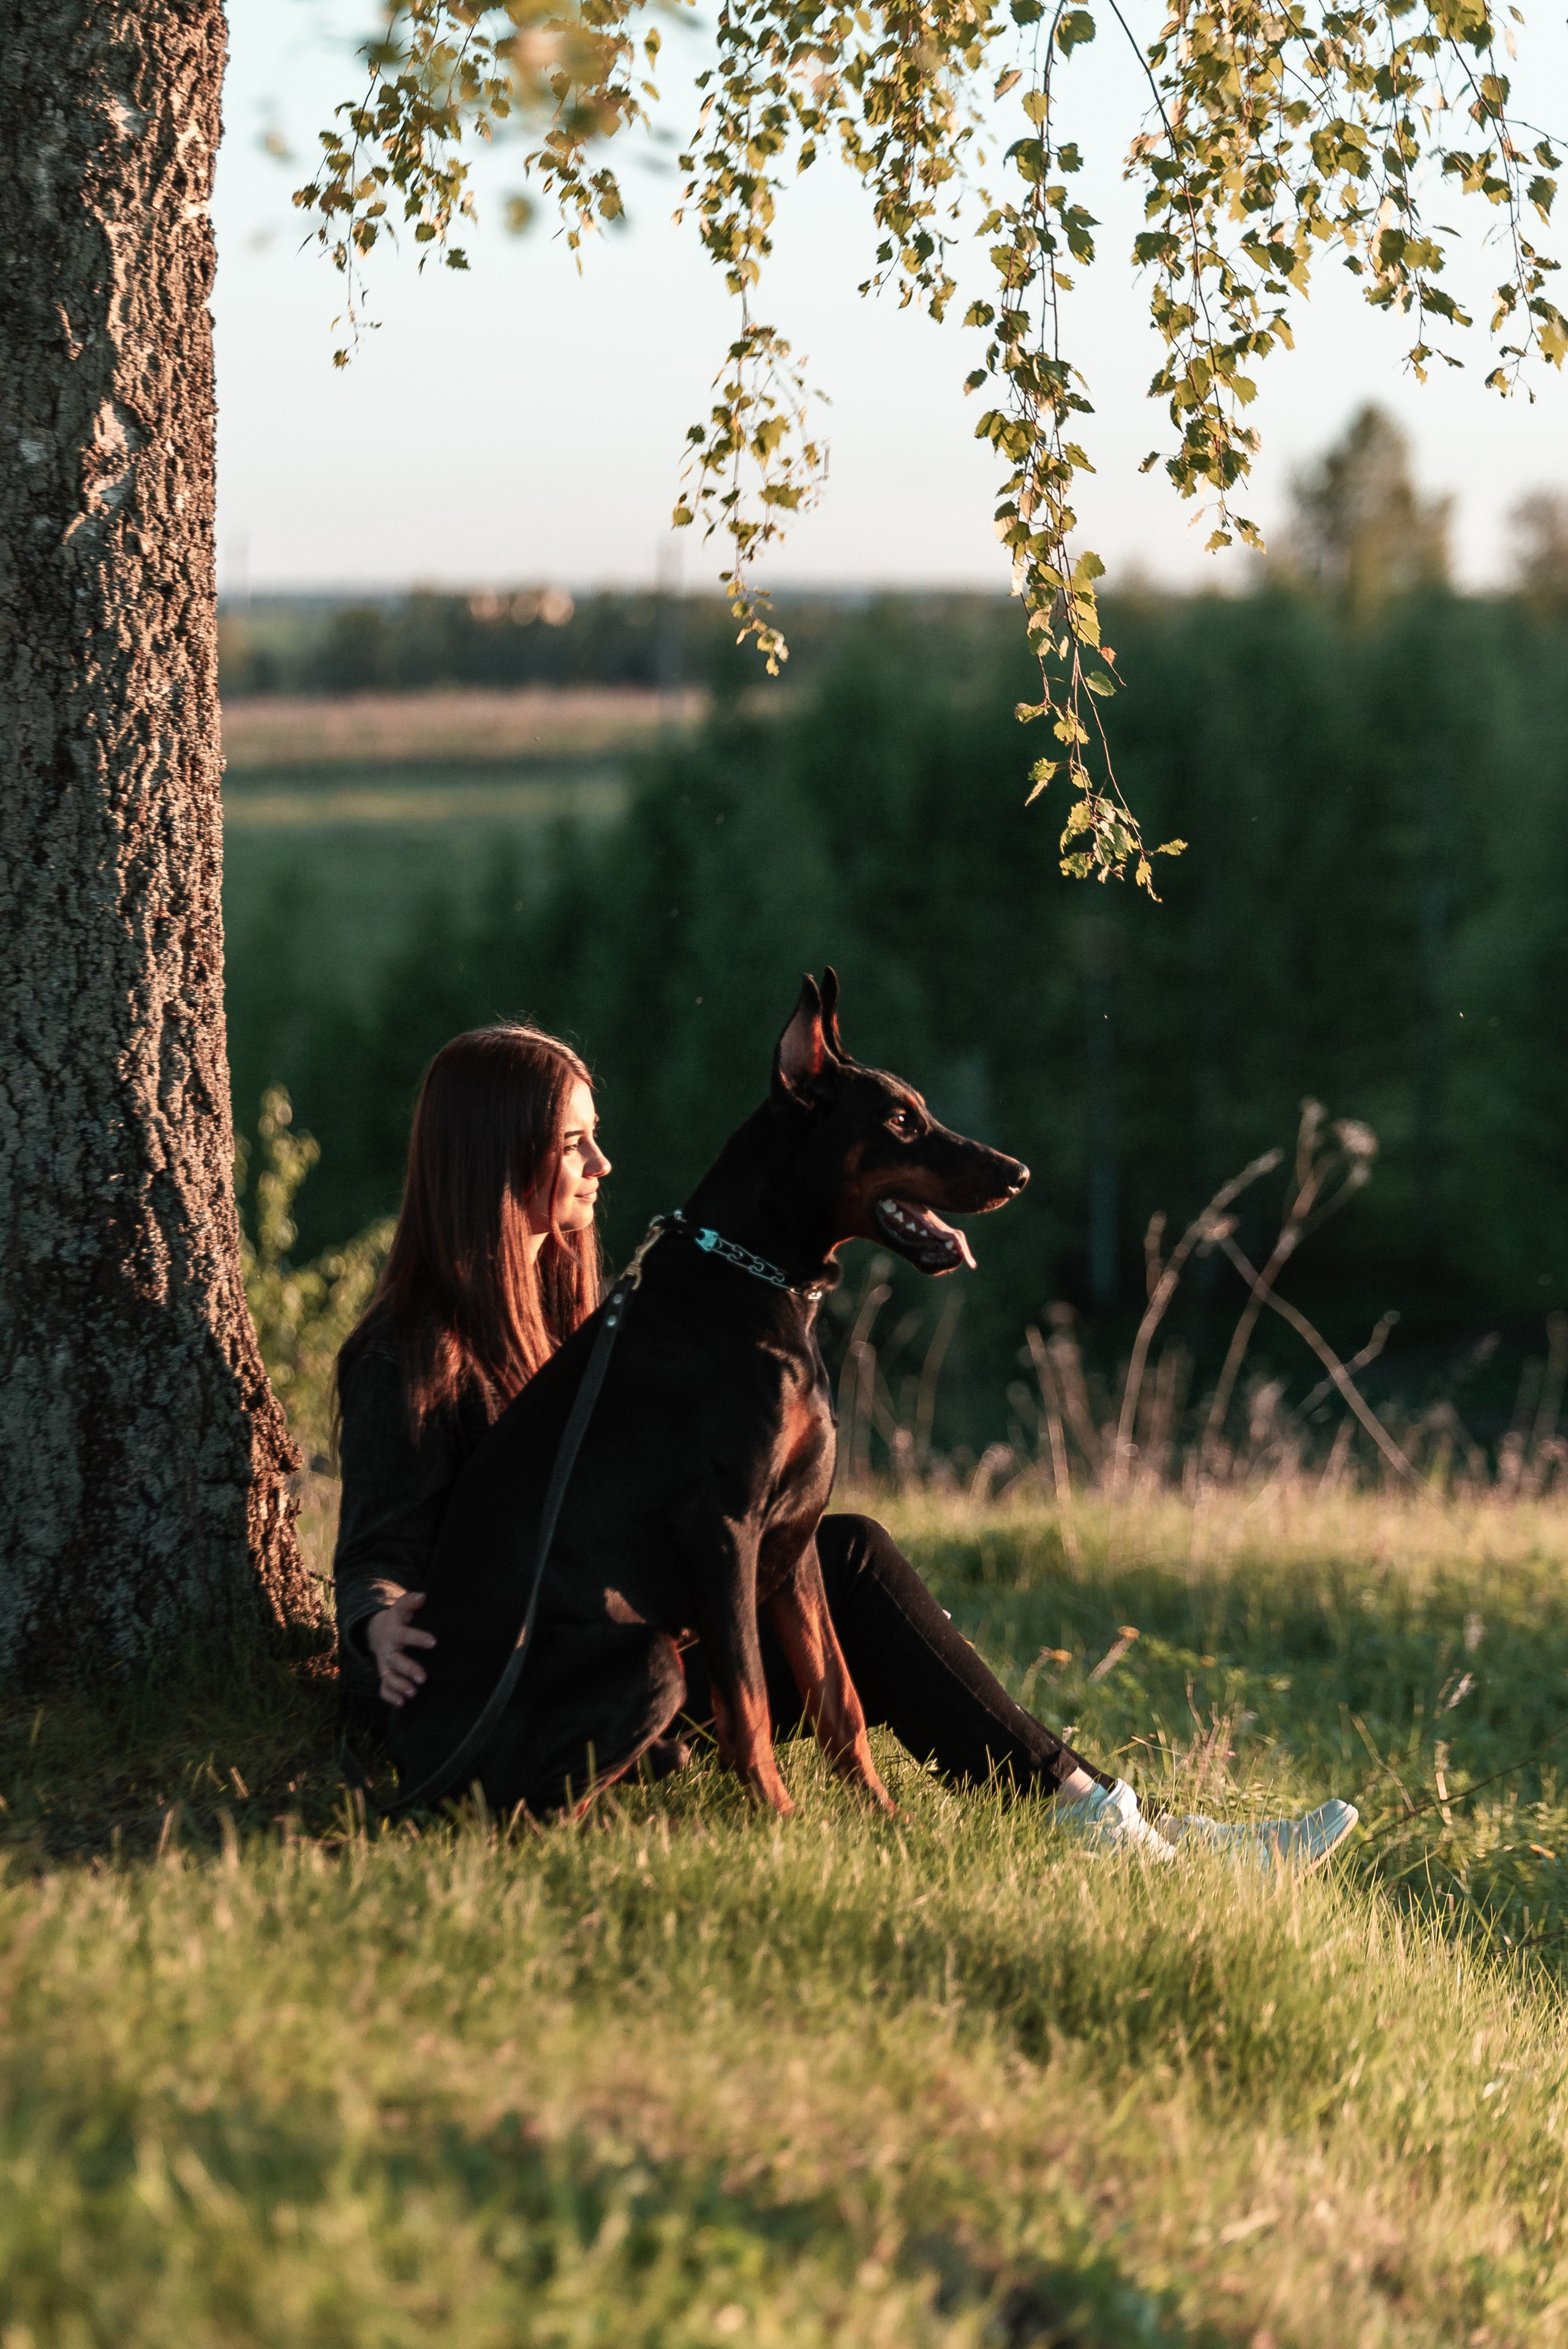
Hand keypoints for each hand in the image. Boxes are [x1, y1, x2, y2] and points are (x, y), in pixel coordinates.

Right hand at [366, 1590, 435, 1705]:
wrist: (379, 1632)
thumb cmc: (399, 1620)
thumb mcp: (402, 1608)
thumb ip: (410, 1602)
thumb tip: (422, 1597)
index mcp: (394, 1632)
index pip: (405, 1635)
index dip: (418, 1638)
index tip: (434, 1642)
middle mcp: (387, 1650)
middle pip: (395, 1661)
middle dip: (408, 1669)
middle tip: (423, 1678)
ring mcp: (385, 1665)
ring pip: (389, 1677)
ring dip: (400, 1686)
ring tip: (414, 1693)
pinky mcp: (385, 1676)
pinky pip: (383, 1689)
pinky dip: (391, 1697)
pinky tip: (402, 1703)